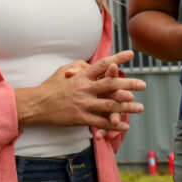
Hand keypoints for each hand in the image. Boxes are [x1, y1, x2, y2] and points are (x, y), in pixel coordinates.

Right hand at [16, 50, 145, 131]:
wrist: (38, 104)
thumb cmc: (51, 86)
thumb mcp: (64, 70)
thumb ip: (79, 66)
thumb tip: (91, 64)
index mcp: (82, 75)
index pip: (103, 64)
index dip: (118, 58)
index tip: (131, 54)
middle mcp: (85, 88)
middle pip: (111, 85)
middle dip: (129, 84)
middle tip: (143, 84)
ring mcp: (84, 104)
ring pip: (110, 105)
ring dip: (127, 107)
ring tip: (140, 107)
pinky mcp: (81, 118)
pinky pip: (101, 122)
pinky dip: (113, 124)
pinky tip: (124, 126)